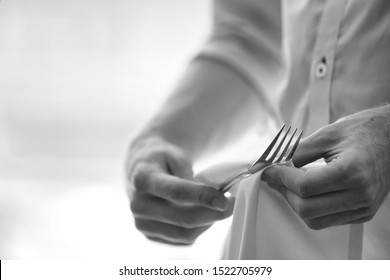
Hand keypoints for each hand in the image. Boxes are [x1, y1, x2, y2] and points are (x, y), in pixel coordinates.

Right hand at [126, 137, 233, 244]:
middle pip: (183, 218)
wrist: (141, 169)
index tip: (224, 200)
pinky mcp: (151, 236)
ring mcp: (142, 224)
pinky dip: (200, 229)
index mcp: (143, 178)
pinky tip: (204, 213)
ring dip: (208, 222)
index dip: (202, 197)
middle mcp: (138, 205)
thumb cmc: (163, 159)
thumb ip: (190, 177)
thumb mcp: (176, 156)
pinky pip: (183, 240)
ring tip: (219, 207)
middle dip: (213, 213)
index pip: (175, 192)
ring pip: (185, 234)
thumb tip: (213, 198)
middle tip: (232, 203)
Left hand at [261, 105, 389, 229]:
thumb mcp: (326, 134)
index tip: (267, 170)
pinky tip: (305, 190)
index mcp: (353, 172)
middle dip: (284, 192)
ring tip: (288, 183)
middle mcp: (361, 195)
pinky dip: (311, 208)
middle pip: (307, 208)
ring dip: (295, 203)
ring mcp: (363, 208)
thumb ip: (297, 152)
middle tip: (274, 176)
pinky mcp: (363, 213)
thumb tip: (271, 164)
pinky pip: (328, 220)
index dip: (280, 178)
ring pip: (315, 220)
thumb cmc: (361, 131)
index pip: (305, 186)